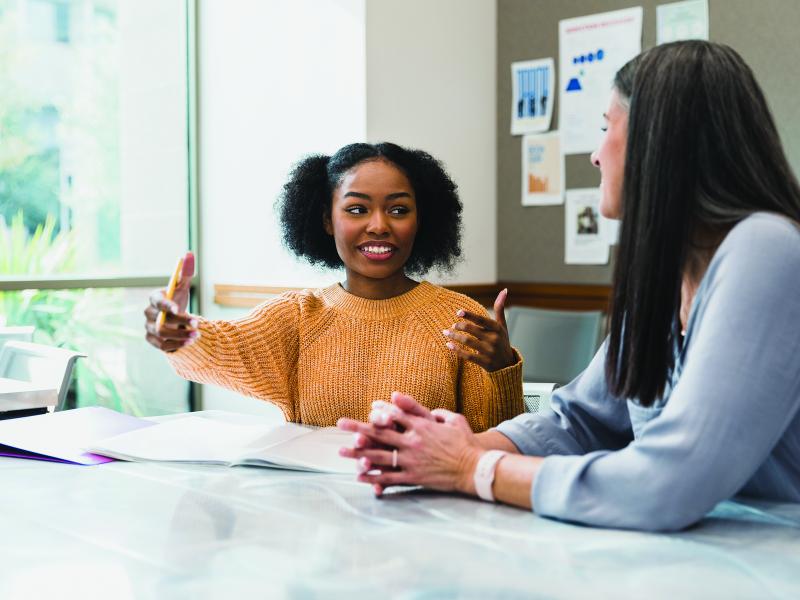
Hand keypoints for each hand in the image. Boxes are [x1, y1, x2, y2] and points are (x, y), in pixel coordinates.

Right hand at [144, 251, 198, 351]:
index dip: (166, 305)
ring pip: (162, 334)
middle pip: (160, 320)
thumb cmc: (178, 299)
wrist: (175, 319)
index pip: (157, 301)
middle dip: (179, 322)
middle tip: (197, 323)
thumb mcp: (182, 286)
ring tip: (197, 335)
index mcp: (155, 298)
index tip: (178, 308)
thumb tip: (189, 254)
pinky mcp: (152, 341)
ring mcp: (149, 328)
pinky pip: (163, 345)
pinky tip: (190, 342)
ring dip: (181, 335)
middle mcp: (148, 314)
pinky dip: (177, 345)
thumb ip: (186, 272)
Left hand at [338, 393, 482, 495]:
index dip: (380, 412)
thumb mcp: (455, 420)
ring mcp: (411, 460)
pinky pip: (389, 477)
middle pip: (380, 433)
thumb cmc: (466, 443)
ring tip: (342, 451)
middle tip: (341, 424)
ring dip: (359, 453)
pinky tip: (360, 476)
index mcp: (422, 426)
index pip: (395, 416)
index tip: (368, 408)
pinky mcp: (413, 477)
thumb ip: (439, 413)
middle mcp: (412, 442)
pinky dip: (374, 477)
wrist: (474, 468)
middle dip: (359, 428)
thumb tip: (429, 410)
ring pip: (379, 456)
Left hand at [443, 288, 516, 371]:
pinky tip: (448, 345)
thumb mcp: (502, 325)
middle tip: (452, 325)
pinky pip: (467, 356)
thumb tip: (504, 290)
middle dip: (459, 326)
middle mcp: (494, 339)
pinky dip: (456, 350)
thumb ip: (500, 308)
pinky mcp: (484, 362)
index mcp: (497, 329)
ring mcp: (489, 352)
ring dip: (455, 337)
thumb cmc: (502, 341)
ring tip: (446, 332)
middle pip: (472, 330)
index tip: (458, 312)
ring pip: (468, 342)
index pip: (482, 320)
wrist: (507, 365)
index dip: (470, 315)